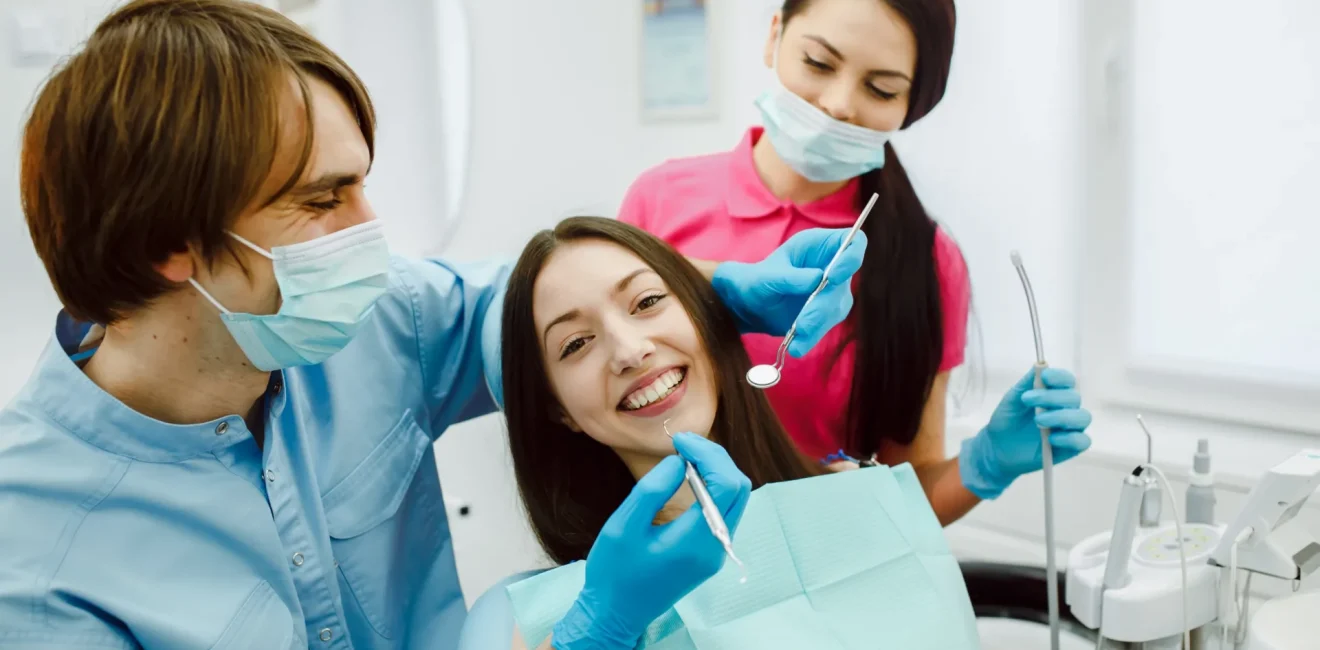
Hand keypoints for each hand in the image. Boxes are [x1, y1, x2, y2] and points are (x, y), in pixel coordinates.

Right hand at [552, 434, 751, 648]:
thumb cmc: (614, 572)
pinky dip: (713, 488)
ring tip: (685, 456)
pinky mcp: (710, 554)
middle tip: (683, 444)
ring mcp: (716, 553)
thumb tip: (679, 461)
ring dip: (716, 472)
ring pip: (736, 499)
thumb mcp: (623, 526)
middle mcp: (715, 547)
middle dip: (715, 458)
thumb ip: (652, 490)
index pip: (726, 485)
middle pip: (739, 489)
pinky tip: (689, 479)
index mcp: (696, 541)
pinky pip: (724, 512)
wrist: (616, 613)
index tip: (679, 441)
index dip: (708, 454)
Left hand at [711, 228, 866, 356]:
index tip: (834, 276)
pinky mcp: (828, 313)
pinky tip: (797, 346)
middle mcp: (832, 266)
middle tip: (803, 323)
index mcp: (820, 245)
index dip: (852, 257)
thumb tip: (817, 279)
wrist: (751, 305)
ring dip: (817, 324)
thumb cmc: (758, 280)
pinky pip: (827, 325)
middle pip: (844, 283)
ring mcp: (833, 291)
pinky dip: (812, 337)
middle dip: (824, 304)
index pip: (854, 243)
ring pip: (837, 308)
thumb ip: (790, 277)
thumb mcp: (767, 276)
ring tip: (795, 337)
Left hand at [959, 367, 1092, 499]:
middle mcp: (1066, 409)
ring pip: (1082, 417)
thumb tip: (1039, 365)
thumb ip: (1026, 383)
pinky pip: (1082, 441)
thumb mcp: (1012, 399)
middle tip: (1029, 401)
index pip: (1067, 380)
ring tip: (1038, 421)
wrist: (997, 447)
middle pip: (1074, 397)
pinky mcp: (1070, 448)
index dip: (1060, 377)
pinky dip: (1069, 438)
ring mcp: (1069, 428)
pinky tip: (1051, 439)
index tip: (1045, 377)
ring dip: (1061, 417)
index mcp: (1054, 393)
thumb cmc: (1007, 420)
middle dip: (1052, 397)